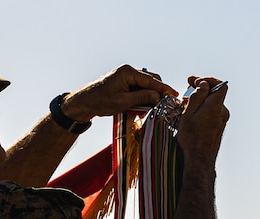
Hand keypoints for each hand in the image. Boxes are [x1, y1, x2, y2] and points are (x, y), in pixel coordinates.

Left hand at [61, 65, 176, 120]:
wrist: (84, 102)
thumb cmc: (100, 101)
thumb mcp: (122, 102)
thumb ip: (141, 97)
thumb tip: (158, 95)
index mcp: (128, 72)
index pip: (151, 80)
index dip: (164, 88)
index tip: (174, 94)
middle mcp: (129, 71)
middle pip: (151, 80)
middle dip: (159, 91)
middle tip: (166, 103)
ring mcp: (127, 76)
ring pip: (146, 84)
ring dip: (151, 94)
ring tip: (156, 105)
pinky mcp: (125, 83)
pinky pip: (139, 88)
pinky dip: (143, 95)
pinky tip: (145, 104)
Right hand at [174, 76, 229, 162]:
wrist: (200, 159)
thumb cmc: (192, 137)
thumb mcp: (189, 113)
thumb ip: (197, 96)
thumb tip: (203, 84)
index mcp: (216, 105)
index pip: (220, 84)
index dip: (207, 80)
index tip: (193, 81)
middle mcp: (222, 111)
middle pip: (215, 93)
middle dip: (201, 90)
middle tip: (186, 89)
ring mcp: (222, 120)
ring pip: (212, 104)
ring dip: (200, 101)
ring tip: (185, 104)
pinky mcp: (218, 128)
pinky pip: (212, 113)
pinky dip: (203, 110)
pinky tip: (191, 116)